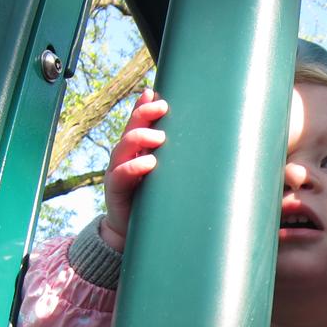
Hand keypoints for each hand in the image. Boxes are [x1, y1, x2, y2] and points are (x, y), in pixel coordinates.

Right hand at [100, 88, 167, 250]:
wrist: (131, 232)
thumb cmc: (156, 200)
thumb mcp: (169, 177)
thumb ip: (179, 162)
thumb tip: (211, 146)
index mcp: (139, 150)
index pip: (140, 122)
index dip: (145, 106)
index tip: (157, 94)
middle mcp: (126, 156)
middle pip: (131, 128)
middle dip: (144, 114)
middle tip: (162, 106)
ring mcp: (118, 171)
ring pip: (123, 147)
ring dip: (140, 138)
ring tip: (158, 136)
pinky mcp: (115, 190)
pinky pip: (120, 175)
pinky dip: (134, 167)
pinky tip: (148, 163)